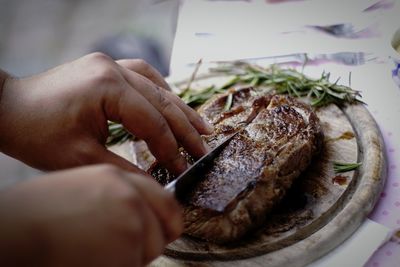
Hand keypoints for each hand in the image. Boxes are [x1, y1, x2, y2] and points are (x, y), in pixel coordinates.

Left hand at [0, 53, 212, 173]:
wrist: (9, 109)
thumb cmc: (38, 134)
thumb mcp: (82, 159)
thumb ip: (126, 170)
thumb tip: (158, 185)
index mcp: (107, 87)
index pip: (152, 121)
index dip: (171, 148)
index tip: (184, 169)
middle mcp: (113, 69)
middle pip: (161, 101)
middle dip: (185, 129)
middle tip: (205, 148)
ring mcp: (110, 64)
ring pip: (156, 86)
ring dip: (179, 108)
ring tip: (201, 127)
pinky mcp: (106, 67)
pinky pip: (143, 76)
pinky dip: (161, 93)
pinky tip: (172, 104)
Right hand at [0, 164, 182, 266]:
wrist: (16, 234)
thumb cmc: (37, 214)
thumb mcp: (82, 187)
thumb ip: (116, 194)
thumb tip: (138, 207)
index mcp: (117, 178)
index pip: (164, 198)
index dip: (167, 217)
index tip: (168, 226)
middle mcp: (130, 198)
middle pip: (165, 226)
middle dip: (152, 239)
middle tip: (127, 246)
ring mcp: (132, 225)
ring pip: (151, 249)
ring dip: (133, 256)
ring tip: (99, 252)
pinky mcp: (127, 254)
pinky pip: (136, 266)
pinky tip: (95, 260)